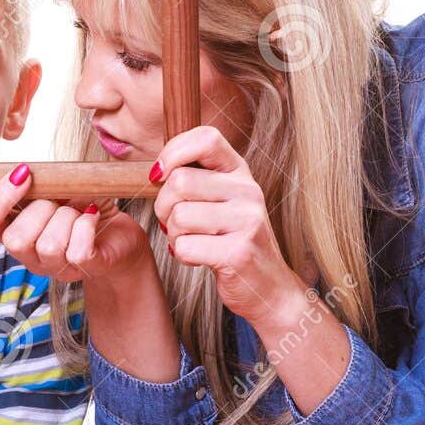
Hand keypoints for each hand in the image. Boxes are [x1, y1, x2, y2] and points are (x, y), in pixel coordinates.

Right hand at [0, 163, 151, 290]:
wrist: (121, 234)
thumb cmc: (84, 208)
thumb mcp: (57, 188)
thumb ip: (38, 182)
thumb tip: (25, 171)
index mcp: (16, 232)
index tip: (23, 174)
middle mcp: (30, 256)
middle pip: (15, 240)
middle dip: (40, 209)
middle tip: (60, 200)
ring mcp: (57, 267)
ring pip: (48, 246)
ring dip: (67, 217)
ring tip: (80, 211)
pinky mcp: (85, 268)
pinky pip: (77, 251)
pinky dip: (86, 226)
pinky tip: (93, 216)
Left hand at [152, 126, 309, 327]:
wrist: (268, 286)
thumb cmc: (233, 240)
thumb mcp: (223, 200)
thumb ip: (197, 179)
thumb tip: (156, 171)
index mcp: (241, 172)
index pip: (206, 138)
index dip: (174, 151)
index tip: (160, 175)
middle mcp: (248, 191)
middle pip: (180, 182)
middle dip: (163, 206)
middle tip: (174, 222)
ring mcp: (246, 221)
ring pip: (179, 216)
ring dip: (173, 235)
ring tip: (191, 241)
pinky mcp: (238, 252)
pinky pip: (185, 247)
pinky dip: (182, 256)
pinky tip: (199, 258)